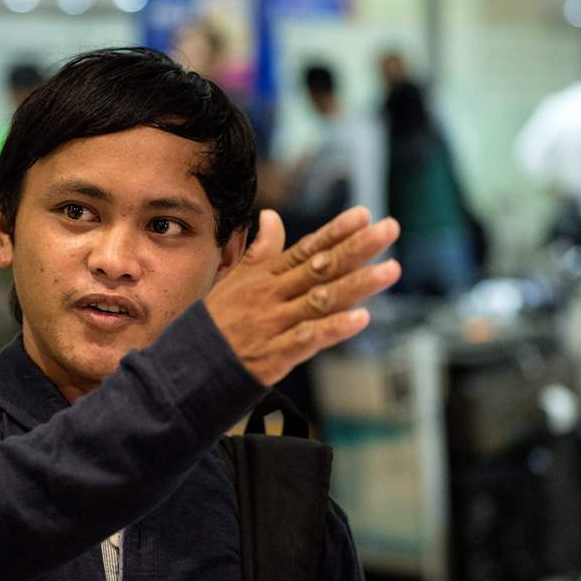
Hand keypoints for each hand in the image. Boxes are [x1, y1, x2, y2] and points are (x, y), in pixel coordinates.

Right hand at [204, 207, 400, 385]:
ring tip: (390, 270)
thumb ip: (259, 251)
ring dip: (358, 285)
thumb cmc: (216, 322)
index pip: (306, 248)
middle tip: (389, 230)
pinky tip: (361, 319)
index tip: (364, 214)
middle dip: (358, 248)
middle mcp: (273, 295)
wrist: (190, 366)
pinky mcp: (275, 354)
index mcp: (265, 276)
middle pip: (321, 267)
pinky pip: (308, 338)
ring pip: (322, 299)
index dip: (336, 231)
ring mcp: (274, 323)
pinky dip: (334, 329)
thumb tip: (271, 216)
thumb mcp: (233, 279)